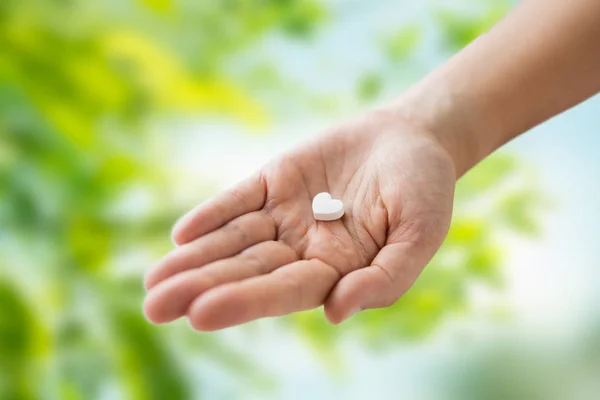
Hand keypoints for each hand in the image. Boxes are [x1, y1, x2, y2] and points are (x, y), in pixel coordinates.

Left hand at [143, 108, 456, 330]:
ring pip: (234, 240)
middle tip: (154, 307)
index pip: (283, 290)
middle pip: (246, 271)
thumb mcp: (420, 234)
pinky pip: (240, 200)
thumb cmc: (424, 189)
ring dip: (195, 258)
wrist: (413, 137)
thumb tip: (335, 311)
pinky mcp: (275, 182)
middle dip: (201, 287)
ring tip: (154, 280)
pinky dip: (213, 214)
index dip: (243, 301)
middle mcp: (303, 248)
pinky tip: (182, 234)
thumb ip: (386, 278)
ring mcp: (286, 215)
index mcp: (335, 269)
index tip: (199, 313)